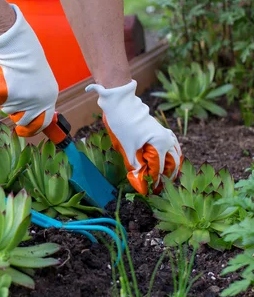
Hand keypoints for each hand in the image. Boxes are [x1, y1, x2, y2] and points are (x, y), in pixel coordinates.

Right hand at [0, 5, 58, 136]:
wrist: (15, 44)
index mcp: (49, 97)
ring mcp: (21, 101)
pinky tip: (2, 74)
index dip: (32, 128)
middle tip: (12, 93)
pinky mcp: (6, 97)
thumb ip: (35, 94)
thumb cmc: (26, 55)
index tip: (22, 131)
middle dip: (15, 110)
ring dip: (5, 97)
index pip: (42, 123)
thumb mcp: (38, 77)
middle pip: (21, 119)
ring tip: (9, 76)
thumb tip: (28, 110)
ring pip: (7, 108)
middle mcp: (37, 103)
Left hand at [86, 80, 182, 194]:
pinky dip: (170, 155)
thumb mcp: (127, 148)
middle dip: (167, 176)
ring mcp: (165, 134)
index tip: (151, 191)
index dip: (155, 181)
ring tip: (166, 178)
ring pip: (175, 154)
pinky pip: (172, 145)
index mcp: (160, 144)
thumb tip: (139, 180)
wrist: (121, 105)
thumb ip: (134, 165)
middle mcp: (167, 139)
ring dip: (171, 166)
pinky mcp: (161, 130)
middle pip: (172, 163)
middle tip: (160, 188)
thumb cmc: (123, 125)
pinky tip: (166, 161)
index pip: (159, 169)